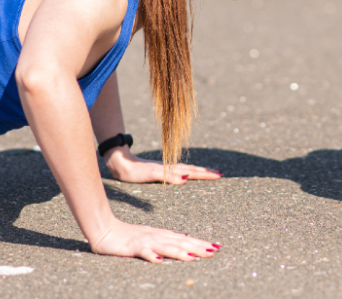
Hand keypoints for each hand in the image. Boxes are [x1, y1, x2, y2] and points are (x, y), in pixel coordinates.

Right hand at [89, 217, 220, 261]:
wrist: (105, 229)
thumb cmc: (127, 235)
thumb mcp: (151, 235)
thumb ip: (168, 237)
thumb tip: (186, 236)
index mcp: (162, 234)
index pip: (185, 240)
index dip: (201, 243)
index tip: (216, 247)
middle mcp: (157, 236)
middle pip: (180, 242)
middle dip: (197, 247)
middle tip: (214, 251)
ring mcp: (145, 241)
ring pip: (165, 246)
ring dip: (180, 252)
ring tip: (194, 257)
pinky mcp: (133, 247)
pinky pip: (143, 252)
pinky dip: (151, 255)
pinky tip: (159, 261)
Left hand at [105, 147, 222, 183]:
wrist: (120, 162)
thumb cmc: (133, 171)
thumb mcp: (150, 174)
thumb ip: (167, 176)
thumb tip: (185, 178)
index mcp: (170, 169)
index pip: (192, 172)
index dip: (205, 174)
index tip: (219, 175)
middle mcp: (170, 167)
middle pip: (192, 169)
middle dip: (207, 172)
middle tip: (221, 173)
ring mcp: (166, 167)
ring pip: (187, 168)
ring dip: (199, 171)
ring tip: (210, 172)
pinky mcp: (160, 169)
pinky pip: (179, 170)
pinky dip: (188, 171)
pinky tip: (188, 172)